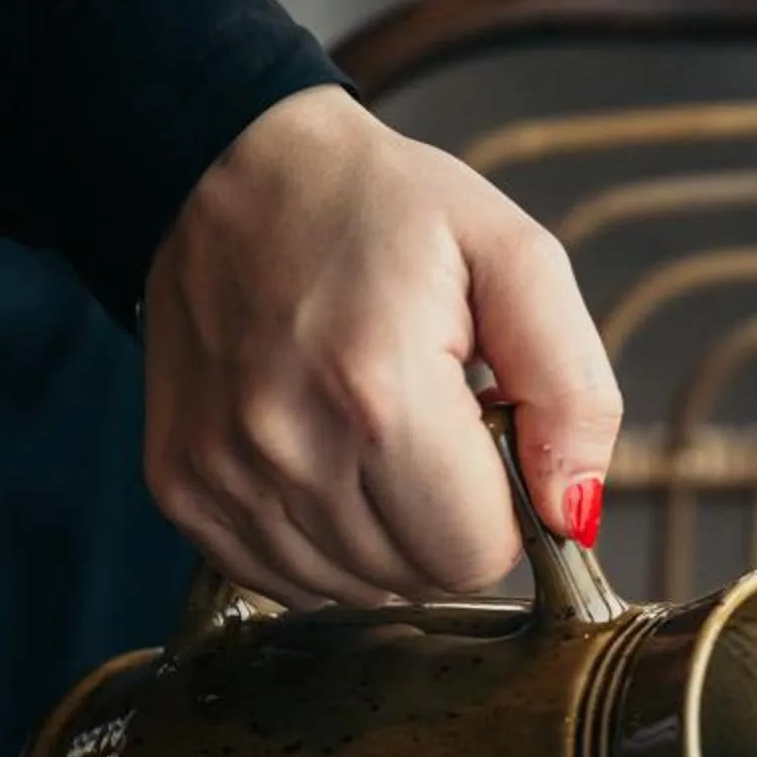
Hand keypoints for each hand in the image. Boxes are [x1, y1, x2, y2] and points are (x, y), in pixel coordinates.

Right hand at [142, 86, 621, 605]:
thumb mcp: (513, 258)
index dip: (501, 506)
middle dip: (444, 518)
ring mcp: (224, 475)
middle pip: (419, 580)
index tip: (479, 433)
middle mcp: (289, 446)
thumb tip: (573, 516)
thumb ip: (573, 392)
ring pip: (355, 592)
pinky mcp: (182, 490)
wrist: (222, 164)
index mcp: (380, 391)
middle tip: (426, 424)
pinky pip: (285, 582)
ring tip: (369, 432)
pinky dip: (318, 543)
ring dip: (382, 535)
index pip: (478, 556)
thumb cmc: (376, 208)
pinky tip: (320, 458)